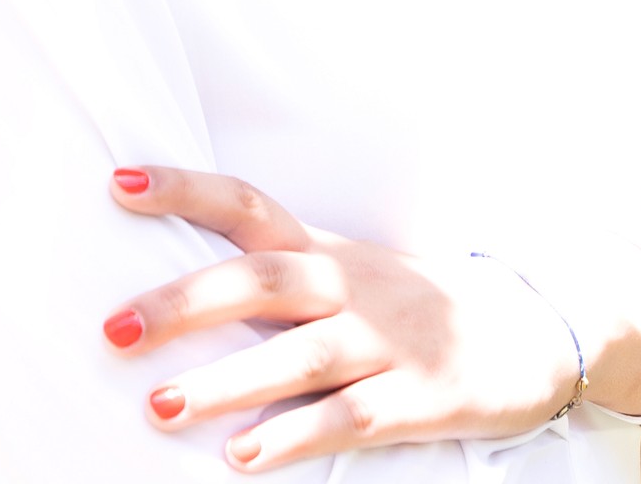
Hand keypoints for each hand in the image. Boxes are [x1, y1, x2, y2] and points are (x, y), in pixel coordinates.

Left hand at [101, 167, 582, 469]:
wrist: (527, 333)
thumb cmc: (409, 308)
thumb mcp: (345, 274)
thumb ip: (274, 278)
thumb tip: (166, 291)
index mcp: (326, 251)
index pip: (247, 205)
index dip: (186, 189)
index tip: (119, 184)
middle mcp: (350, 286)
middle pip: (261, 279)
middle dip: (185, 300)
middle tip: (113, 328)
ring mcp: (386, 341)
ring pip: (297, 356)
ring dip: (225, 381)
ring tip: (160, 407)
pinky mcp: (417, 398)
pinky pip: (349, 417)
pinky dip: (294, 436)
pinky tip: (242, 459)